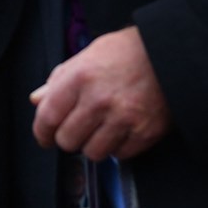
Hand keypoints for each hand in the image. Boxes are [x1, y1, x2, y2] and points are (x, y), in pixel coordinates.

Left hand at [30, 26, 169, 160]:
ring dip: (93, 145)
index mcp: (80, 77)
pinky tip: (121, 130)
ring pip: (92, 153)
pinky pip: (120, 155)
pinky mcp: (144, 132)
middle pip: (67, 141)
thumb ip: (60, 80)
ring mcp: (123, 118)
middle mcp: (99, 100)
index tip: (45, 137)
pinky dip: (118, 147)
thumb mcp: (88, 55)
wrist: (170, 52)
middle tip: (78, 129)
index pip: (48, 118)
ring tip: (101, 129)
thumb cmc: (127, 52)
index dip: (42, 132)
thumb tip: (37, 100)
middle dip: (69, 138)